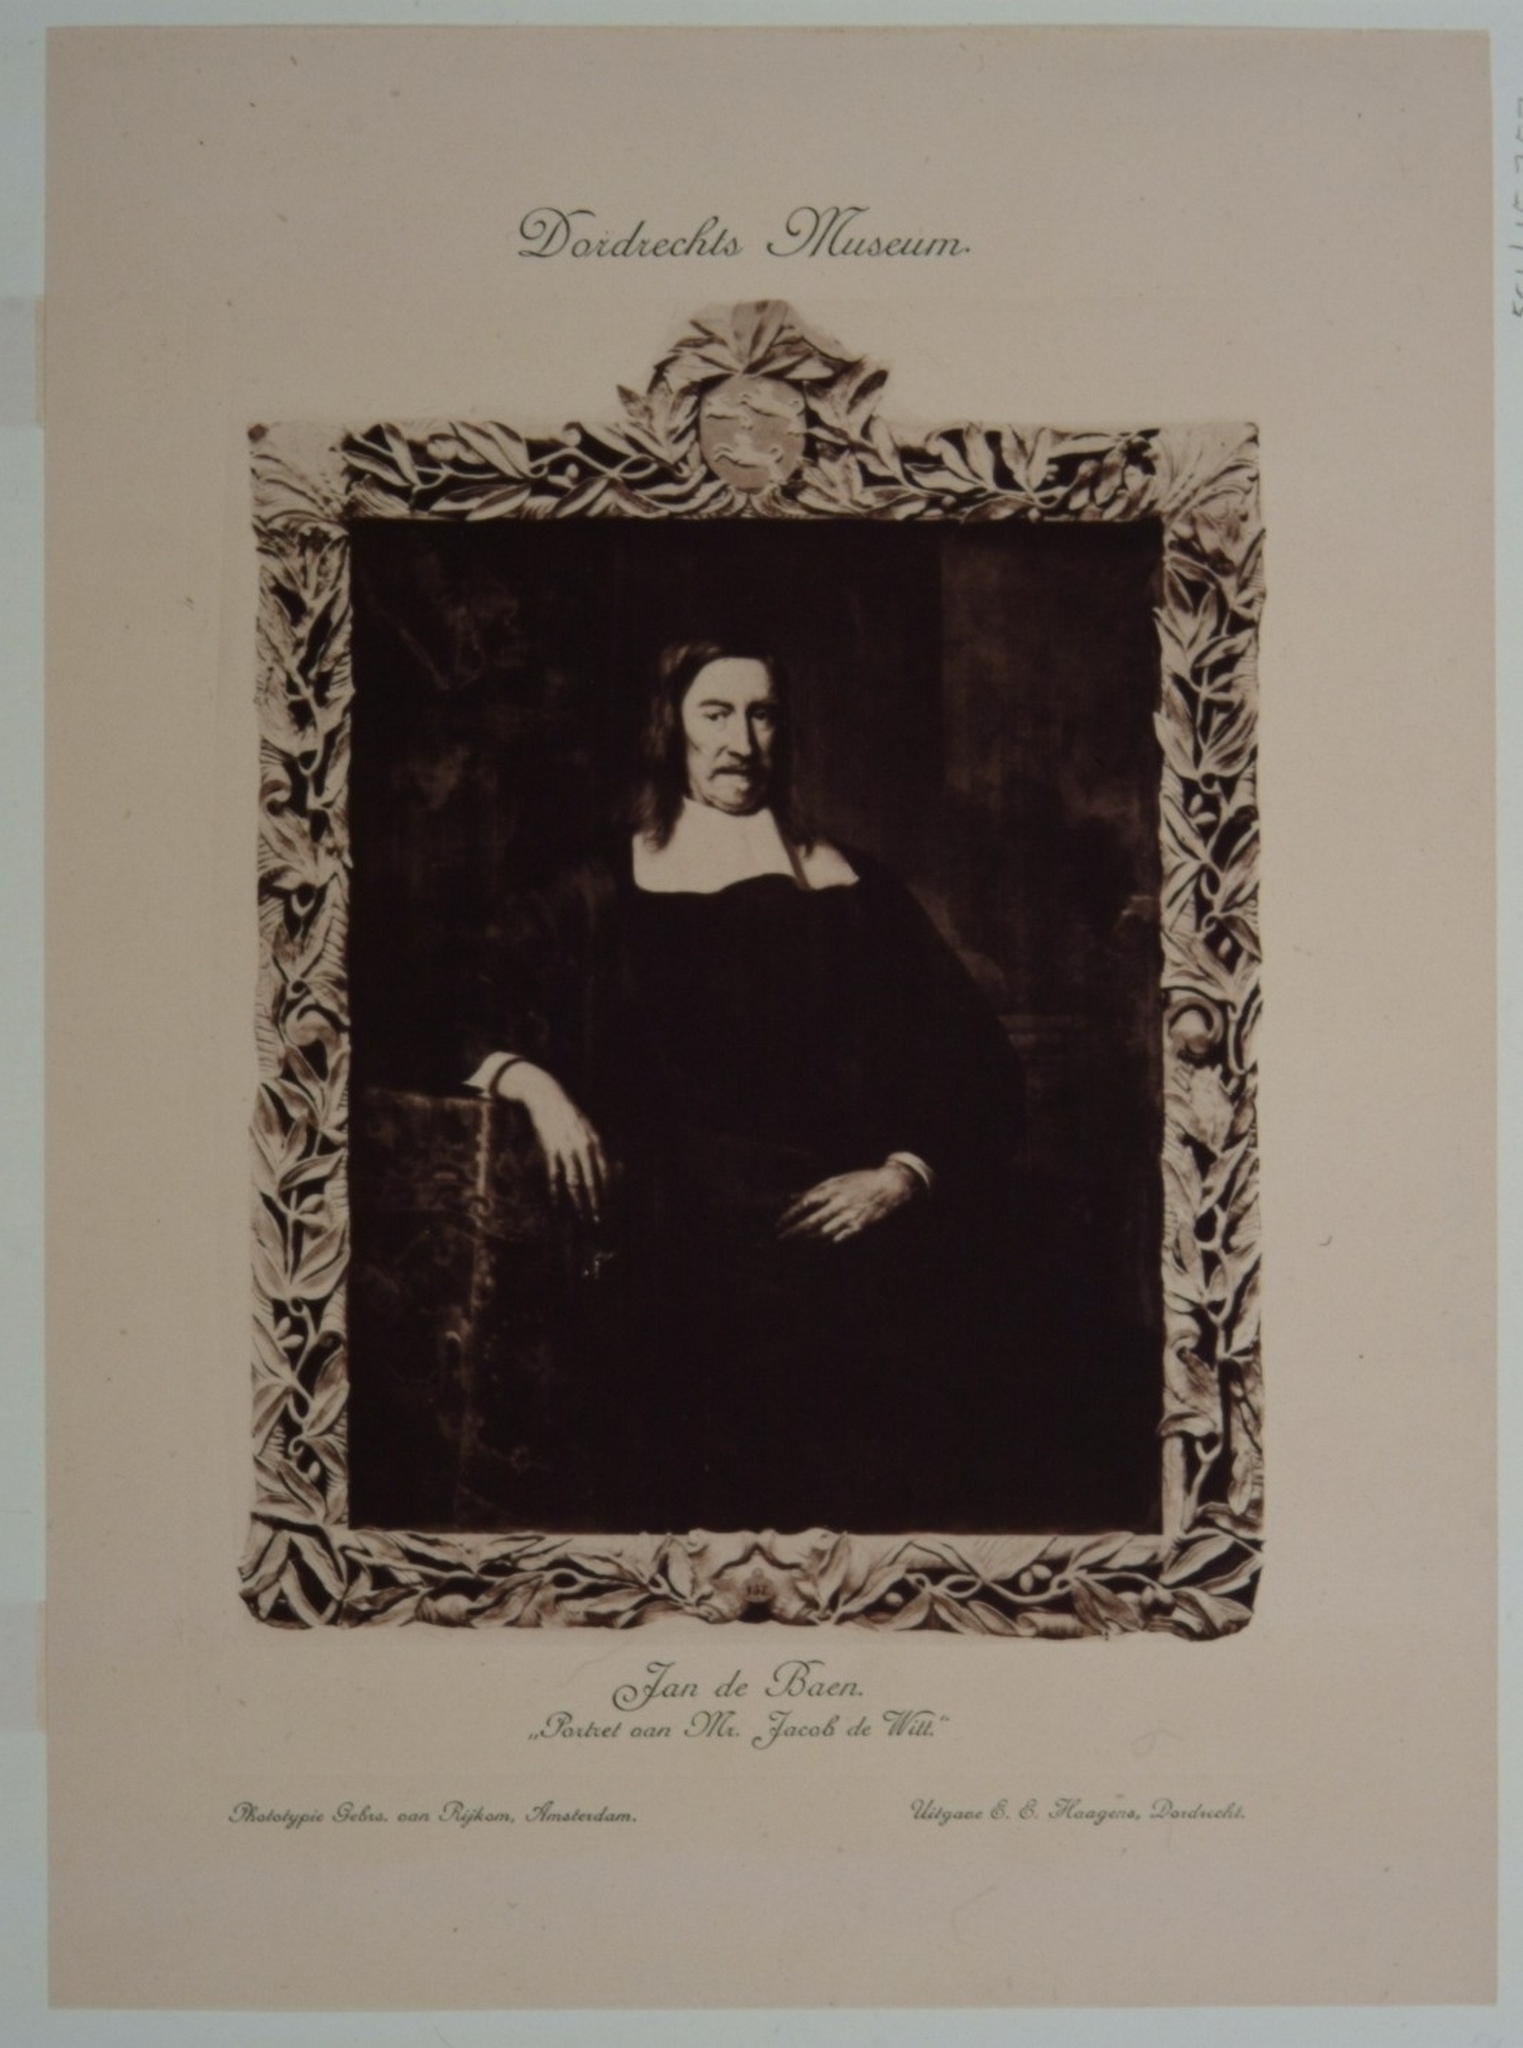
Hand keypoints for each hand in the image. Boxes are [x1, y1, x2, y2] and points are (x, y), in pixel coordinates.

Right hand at [493, 1061, 608, 1224]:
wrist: (546, 1098)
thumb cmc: (569, 1116)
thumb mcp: (589, 1129)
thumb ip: (599, 1149)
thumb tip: (615, 1167)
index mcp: (595, 1141)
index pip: (605, 1171)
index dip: (608, 1191)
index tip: (611, 1207)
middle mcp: (583, 1146)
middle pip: (592, 1180)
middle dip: (596, 1202)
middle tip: (599, 1220)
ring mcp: (566, 1149)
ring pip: (575, 1181)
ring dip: (579, 1202)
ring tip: (582, 1217)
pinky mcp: (549, 1151)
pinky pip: (554, 1176)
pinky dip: (556, 1193)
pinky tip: (558, 1206)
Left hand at [776, 1163, 919, 1244]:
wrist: (889, 1185)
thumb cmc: (860, 1181)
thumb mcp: (836, 1180)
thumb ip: (814, 1190)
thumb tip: (791, 1197)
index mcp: (831, 1189)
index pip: (804, 1203)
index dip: (790, 1215)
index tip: (778, 1224)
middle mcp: (838, 1202)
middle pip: (811, 1221)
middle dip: (794, 1232)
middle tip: (781, 1239)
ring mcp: (849, 1215)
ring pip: (823, 1232)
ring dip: (806, 1241)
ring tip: (794, 1247)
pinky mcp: (860, 1226)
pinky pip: (839, 1238)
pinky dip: (826, 1244)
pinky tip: (815, 1248)